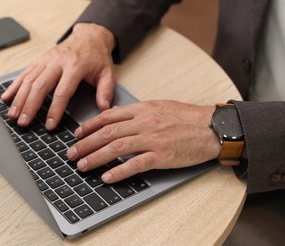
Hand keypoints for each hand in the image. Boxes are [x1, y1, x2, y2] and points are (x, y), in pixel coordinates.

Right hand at [1, 23, 115, 129]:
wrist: (88, 36)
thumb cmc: (97, 57)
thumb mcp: (107, 73)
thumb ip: (106, 91)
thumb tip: (104, 109)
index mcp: (75, 66)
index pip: (62, 92)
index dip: (55, 110)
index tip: (49, 125)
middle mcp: (57, 62)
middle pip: (40, 86)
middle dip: (30, 106)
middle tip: (23, 123)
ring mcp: (46, 60)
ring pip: (29, 80)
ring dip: (19, 99)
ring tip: (12, 115)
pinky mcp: (39, 60)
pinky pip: (24, 73)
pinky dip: (14, 86)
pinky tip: (6, 98)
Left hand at [67, 100, 220, 182]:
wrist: (213, 127)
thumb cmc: (187, 117)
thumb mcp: (160, 107)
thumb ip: (139, 112)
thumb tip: (118, 118)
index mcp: (142, 109)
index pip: (108, 116)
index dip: (89, 126)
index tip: (77, 134)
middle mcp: (144, 122)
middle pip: (107, 133)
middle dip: (85, 144)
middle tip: (71, 153)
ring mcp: (153, 139)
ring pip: (117, 148)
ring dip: (96, 158)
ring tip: (82, 166)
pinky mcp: (162, 155)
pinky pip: (136, 164)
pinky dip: (119, 171)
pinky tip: (107, 177)